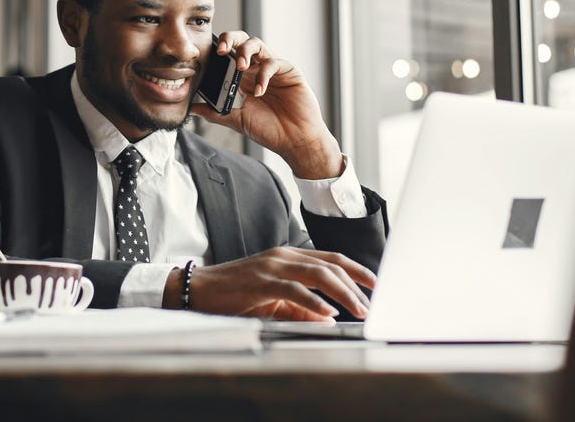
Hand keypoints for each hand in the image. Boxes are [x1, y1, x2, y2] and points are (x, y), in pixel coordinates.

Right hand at [164, 247, 374, 320]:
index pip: (331, 259)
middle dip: (356, 284)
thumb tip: (328, 317)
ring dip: (342, 293)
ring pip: (318, 274)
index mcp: (289, 256)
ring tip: (358, 308)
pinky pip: (293, 289)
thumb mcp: (274, 300)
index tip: (375, 284)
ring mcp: (272, 266)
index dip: (356, 270)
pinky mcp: (261, 282)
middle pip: (330, 265)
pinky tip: (327, 311)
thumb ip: (301, 306)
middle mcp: (284, 255)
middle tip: (372, 303)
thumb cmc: (236, 294)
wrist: (200, 289)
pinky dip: (314, 300)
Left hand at [190, 31, 342, 178]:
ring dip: (245, 51)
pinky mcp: (288, 71)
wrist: (294, 141)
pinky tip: (259, 90)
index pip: (227, 54)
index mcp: (242, 78)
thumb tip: (190, 108)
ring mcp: (272, 68)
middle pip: (241, 41)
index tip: (204, 55)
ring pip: (257, 44)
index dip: (216, 50)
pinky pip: (273, 62)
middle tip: (221, 50)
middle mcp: (256, 69)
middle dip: (229, 39)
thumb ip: (214, 112)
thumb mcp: (235, 120)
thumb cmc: (268, 130)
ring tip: (240, 67)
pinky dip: (263, 74)